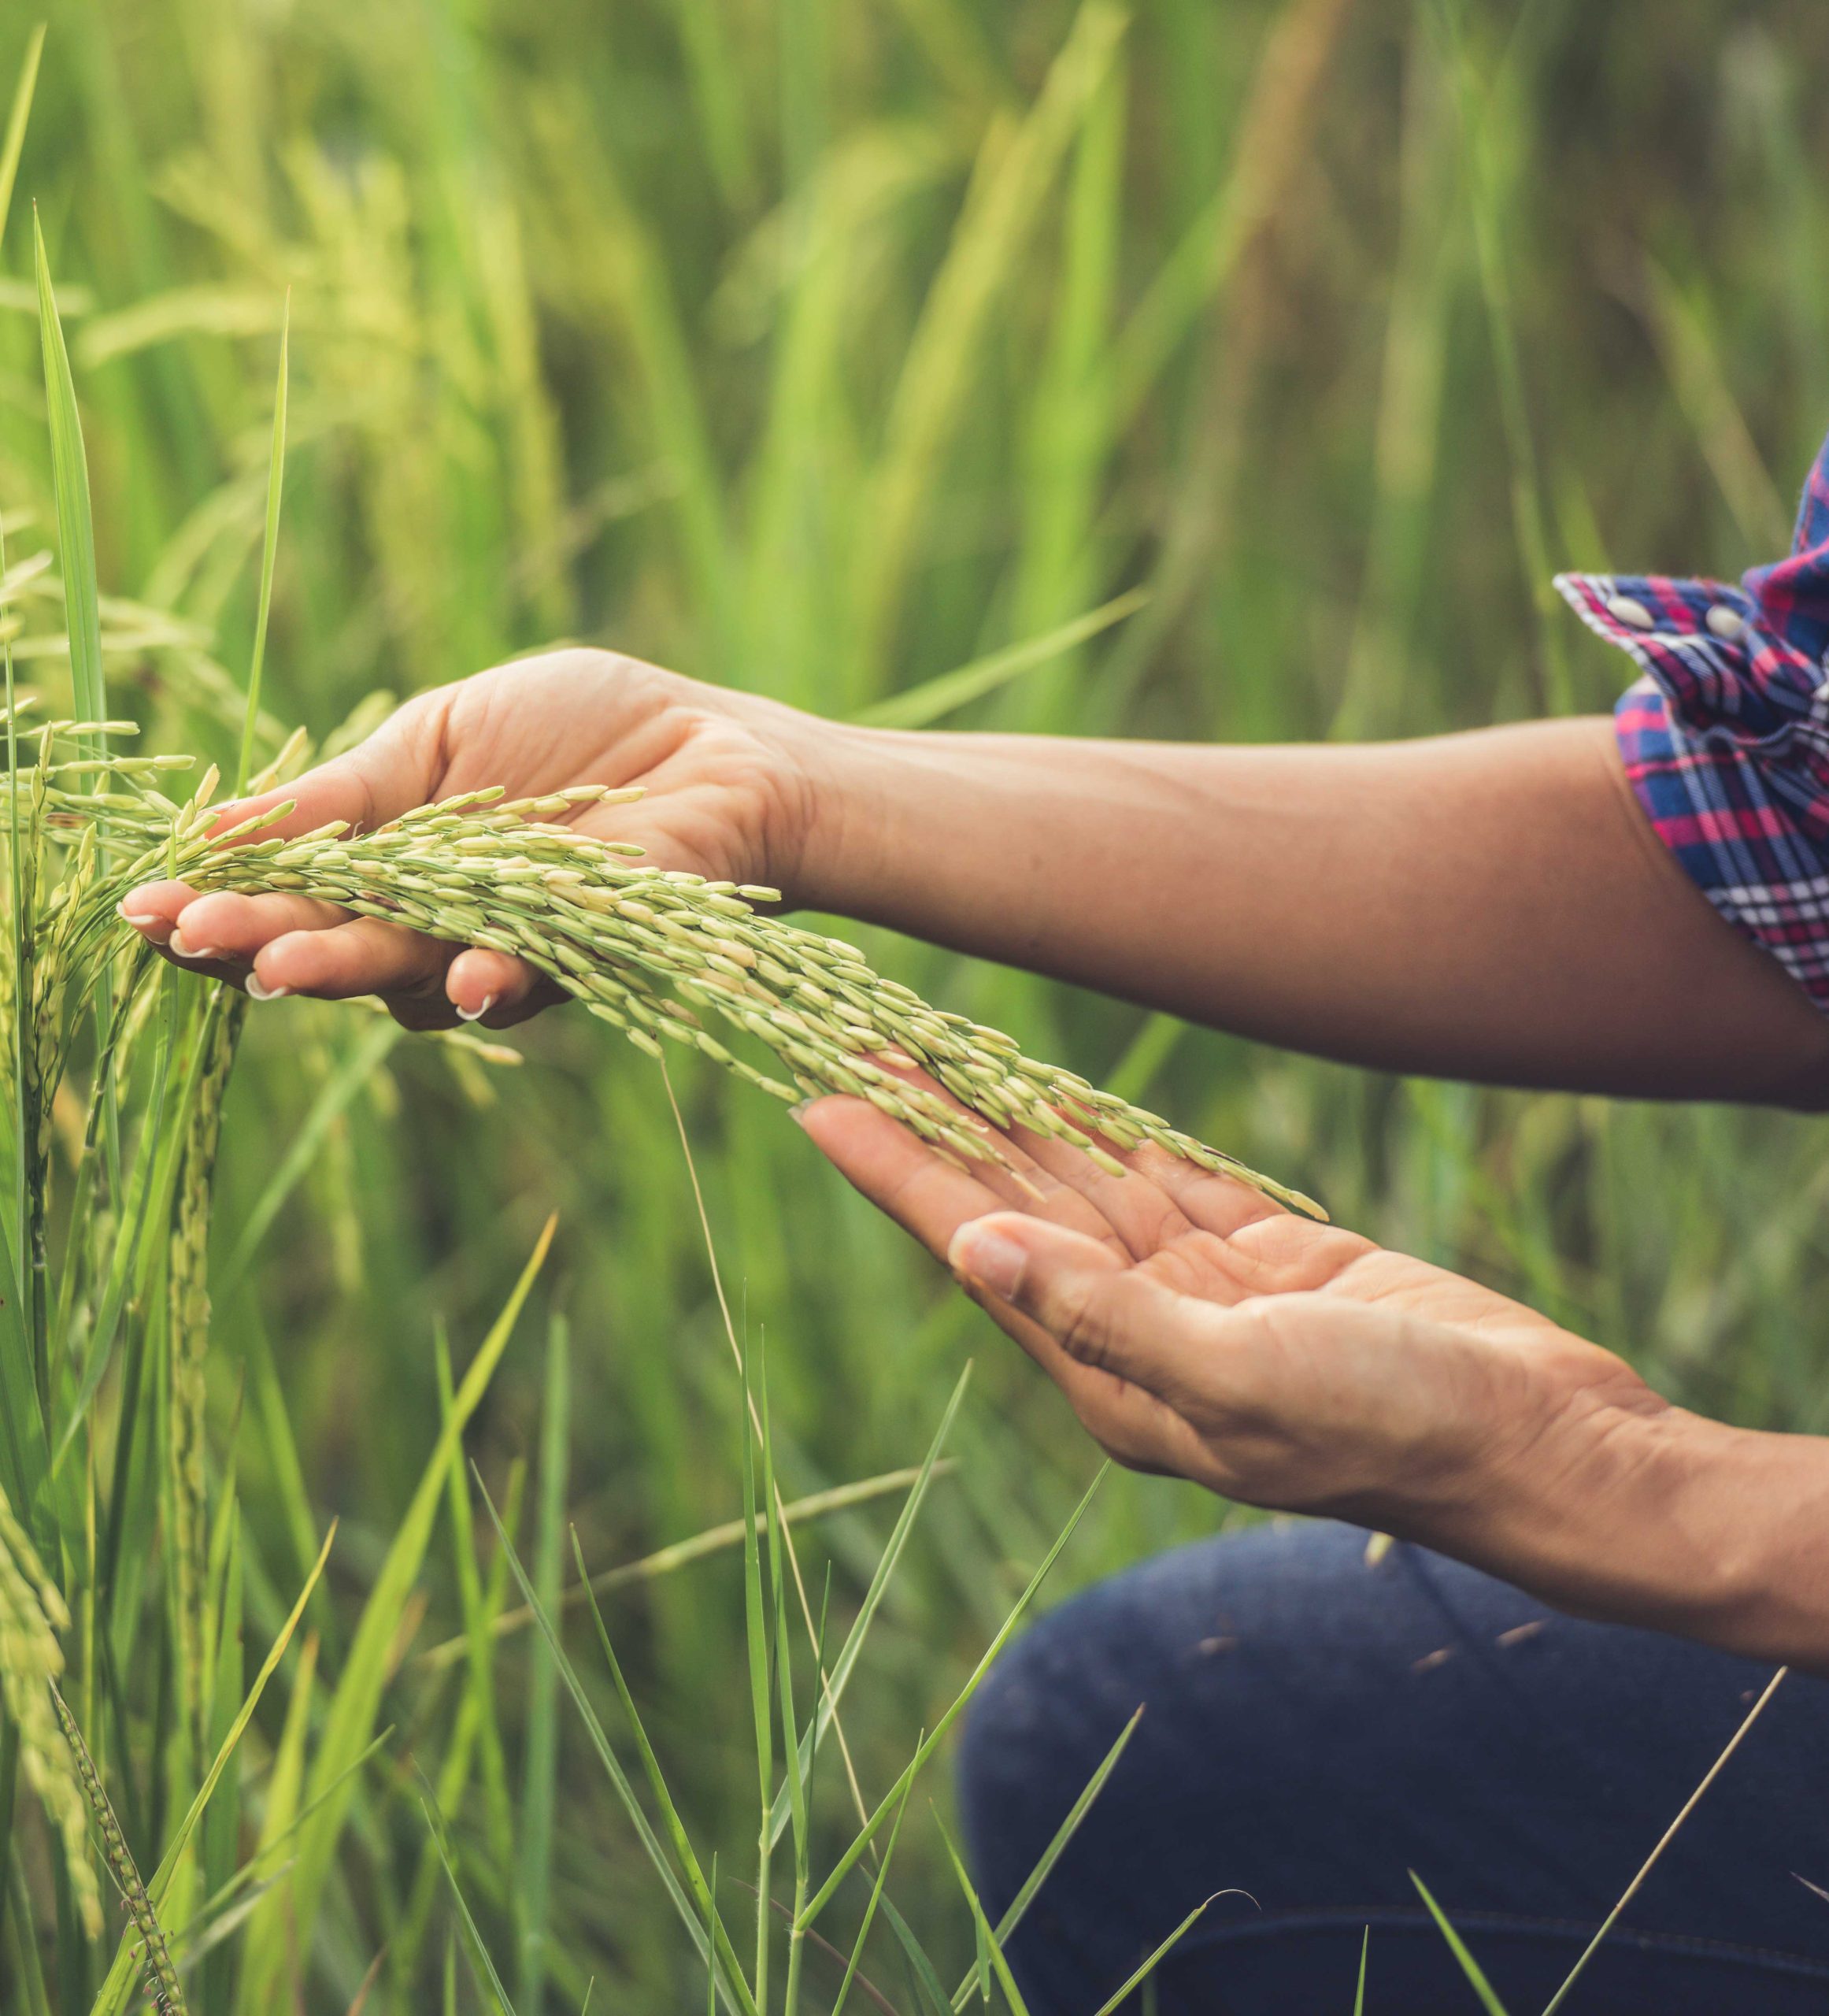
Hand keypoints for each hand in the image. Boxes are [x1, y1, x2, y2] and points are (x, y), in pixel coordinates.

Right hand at [118, 649, 837, 1027]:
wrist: (714, 748)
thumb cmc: (583, 731)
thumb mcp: (442, 736)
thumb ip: (348, 793)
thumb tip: (219, 827)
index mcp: (392, 866)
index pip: (289, 897)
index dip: (221, 906)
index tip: (147, 907)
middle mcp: (437, 926)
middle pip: (335, 948)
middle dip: (262, 945)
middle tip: (195, 941)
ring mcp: (506, 949)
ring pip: (414, 978)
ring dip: (351, 967)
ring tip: (286, 963)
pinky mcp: (586, 958)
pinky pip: (530, 980)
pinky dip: (495, 978)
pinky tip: (466, 977)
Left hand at [797, 1092, 1685, 1599]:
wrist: (1533, 1440)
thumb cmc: (1392, 1426)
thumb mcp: (1239, 1377)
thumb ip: (1102, 1317)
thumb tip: (975, 1252)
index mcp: (1111, 1376)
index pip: (975, 1250)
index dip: (896, 1173)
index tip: (820, 1101)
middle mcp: (1137, 1335)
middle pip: (1012, 1207)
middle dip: (937, 1128)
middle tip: (860, 1041)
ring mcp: (1201, 1298)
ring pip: (1083, 1186)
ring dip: (1012, 1119)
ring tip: (937, 1050)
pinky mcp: (1266, 1265)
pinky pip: (1165, 1182)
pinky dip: (1110, 1132)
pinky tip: (1058, 1093)